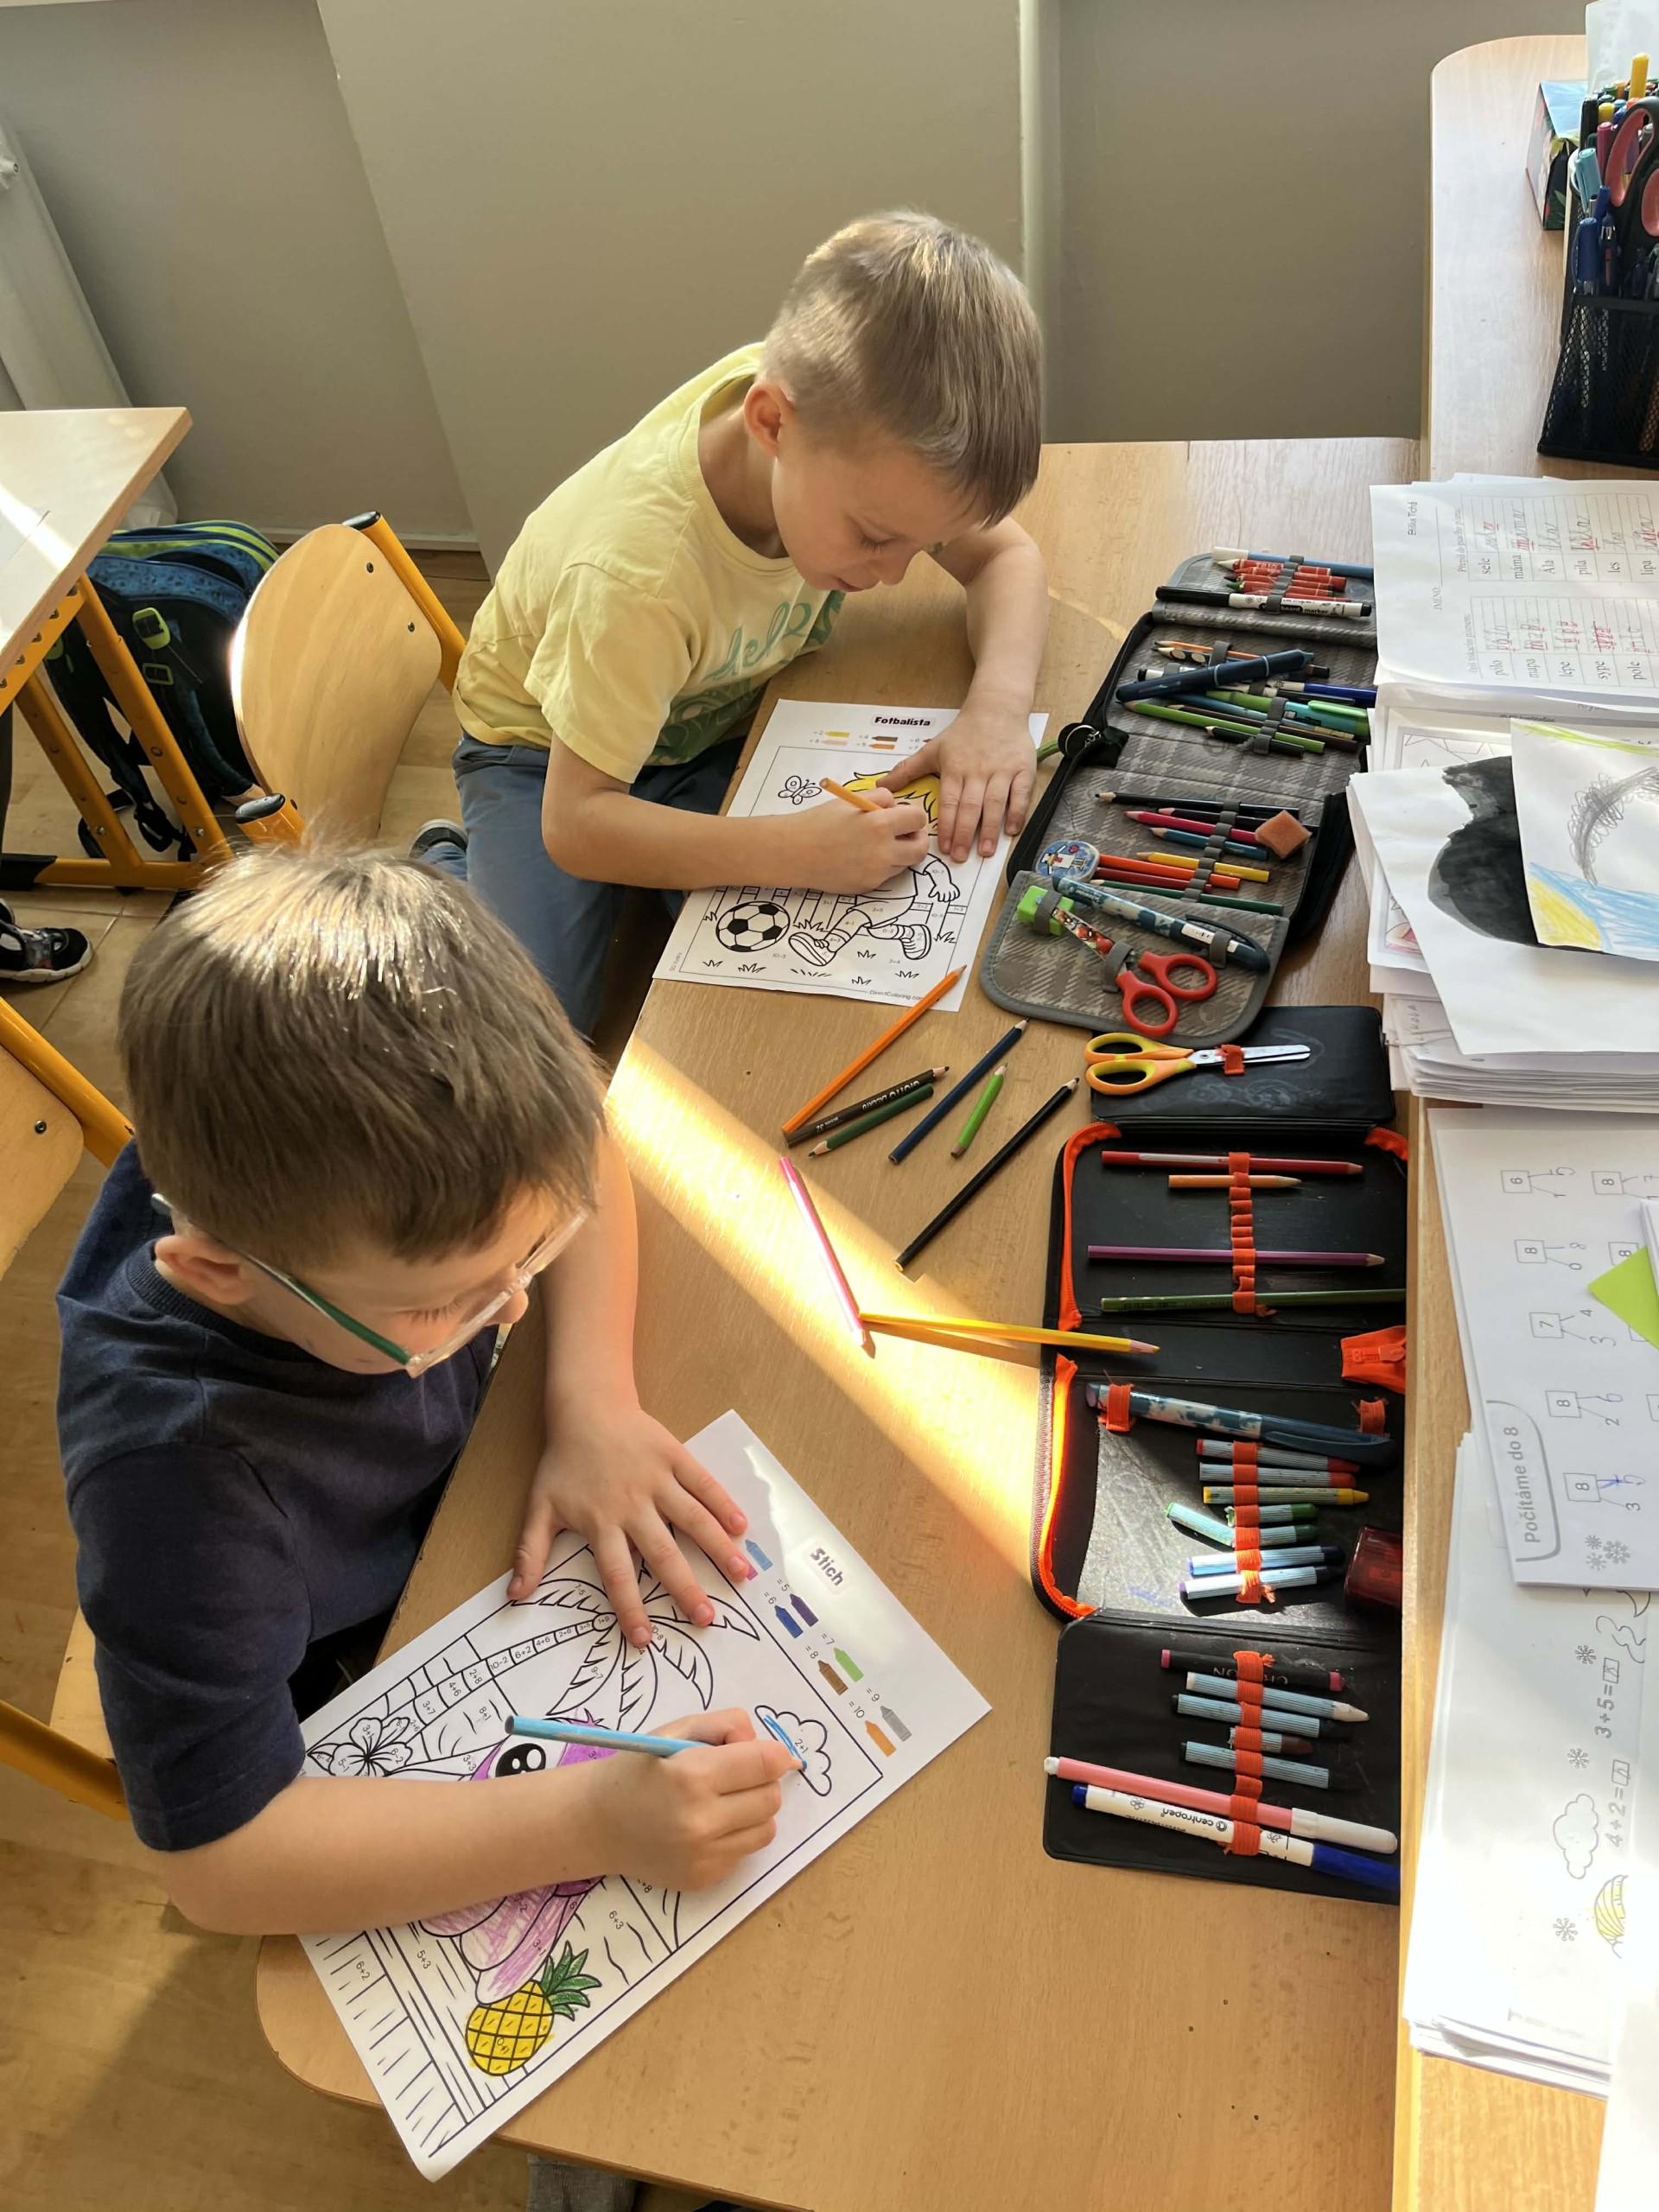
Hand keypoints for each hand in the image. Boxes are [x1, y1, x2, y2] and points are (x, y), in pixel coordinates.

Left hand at [511, 1400, 749, 1643]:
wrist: (586, 1408)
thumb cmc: (563, 1462)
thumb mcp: (540, 1507)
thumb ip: (530, 1553)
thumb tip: (515, 1596)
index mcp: (601, 1523)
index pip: (617, 1574)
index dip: (630, 1608)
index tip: (644, 1639)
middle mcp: (633, 1506)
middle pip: (662, 1554)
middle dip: (685, 1589)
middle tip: (707, 1620)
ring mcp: (658, 1480)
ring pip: (692, 1520)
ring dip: (717, 1549)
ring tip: (741, 1576)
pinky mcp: (675, 1457)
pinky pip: (703, 1483)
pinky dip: (723, 1504)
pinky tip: (741, 1526)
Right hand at [585, 1709, 796, 1890]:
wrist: (597, 1824)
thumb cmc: (637, 1770)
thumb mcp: (675, 1731)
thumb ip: (725, 1725)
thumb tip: (770, 1747)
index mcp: (692, 1776)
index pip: (766, 1763)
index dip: (774, 1754)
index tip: (766, 1754)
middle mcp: (701, 1821)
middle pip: (771, 1798)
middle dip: (762, 1782)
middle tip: (735, 1777)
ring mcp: (702, 1856)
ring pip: (766, 1829)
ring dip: (753, 1812)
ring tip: (723, 1802)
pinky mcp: (703, 1878)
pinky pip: (743, 1852)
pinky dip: (734, 1837)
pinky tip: (706, 1828)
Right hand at [772, 789, 930, 892]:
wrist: (793, 852)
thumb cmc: (819, 822)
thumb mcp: (851, 800)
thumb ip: (881, 799)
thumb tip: (898, 807)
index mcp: (880, 824)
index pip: (919, 819)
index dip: (913, 815)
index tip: (904, 815)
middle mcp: (883, 852)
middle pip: (920, 849)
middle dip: (915, 839)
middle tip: (903, 833)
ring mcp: (876, 873)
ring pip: (904, 863)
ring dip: (898, 852)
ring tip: (875, 843)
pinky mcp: (868, 886)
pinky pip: (886, 875)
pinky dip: (881, 865)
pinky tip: (860, 857)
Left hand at [879, 702, 1035, 861]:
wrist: (997, 709)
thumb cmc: (964, 733)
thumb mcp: (933, 749)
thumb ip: (907, 770)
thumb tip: (880, 786)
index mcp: (955, 769)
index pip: (949, 802)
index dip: (945, 826)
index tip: (942, 847)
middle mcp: (978, 772)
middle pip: (970, 807)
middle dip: (964, 834)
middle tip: (959, 857)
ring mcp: (1002, 771)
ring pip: (995, 804)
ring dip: (989, 829)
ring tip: (984, 852)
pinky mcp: (1023, 769)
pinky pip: (1021, 794)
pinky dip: (1017, 813)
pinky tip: (1010, 831)